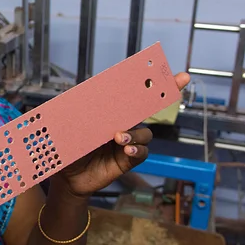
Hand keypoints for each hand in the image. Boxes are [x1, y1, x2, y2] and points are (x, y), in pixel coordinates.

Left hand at [56, 72, 190, 197]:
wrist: (66, 178)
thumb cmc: (66, 150)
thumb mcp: (66, 129)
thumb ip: (71, 114)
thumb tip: (63, 98)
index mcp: (107, 112)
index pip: (128, 93)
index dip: (147, 80)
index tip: (163, 66)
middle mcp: (120, 124)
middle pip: (146, 106)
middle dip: (165, 91)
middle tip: (181, 80)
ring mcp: (126, 142)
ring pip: (144, 133)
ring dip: (135, 134)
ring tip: (119, 139)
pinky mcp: (127, 160)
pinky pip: (142, 153)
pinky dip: (137, 150)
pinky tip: (126, 151)